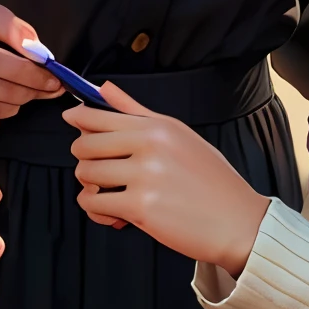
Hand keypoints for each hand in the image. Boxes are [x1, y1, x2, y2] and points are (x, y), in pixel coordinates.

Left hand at [64, 83, 269, 277]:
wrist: (237, 221)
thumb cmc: (210, 179)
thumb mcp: (177, 134)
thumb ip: (135, 110)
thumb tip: (104, 88)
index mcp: (156, 125)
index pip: (99, 114)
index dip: (78, 117)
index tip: (71, 119)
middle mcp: (149, 145)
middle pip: (84, 144)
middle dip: (86, 159)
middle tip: (102, 170)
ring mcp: (144, 176)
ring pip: (86, 174)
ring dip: (91, 187)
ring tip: (110, 194)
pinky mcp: (140, 207)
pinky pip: (94, 204)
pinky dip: (97, 210)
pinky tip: (113, 214)